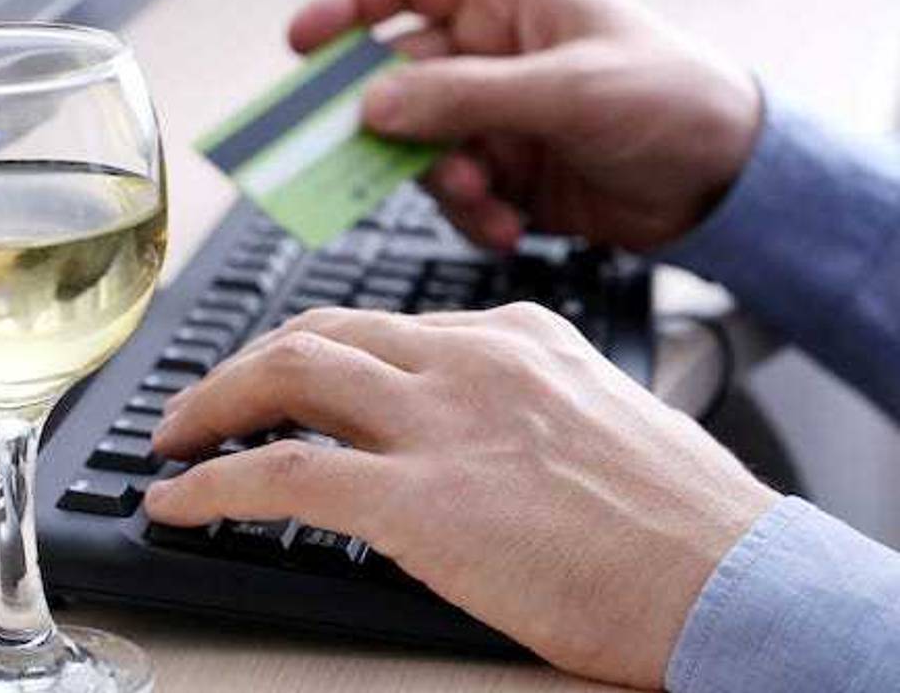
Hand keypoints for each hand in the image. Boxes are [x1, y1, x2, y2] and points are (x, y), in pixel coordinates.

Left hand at [144, 306, 777, 688]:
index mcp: (514, 338)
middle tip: (202, 402)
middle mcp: (469, 360)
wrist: (731, 580)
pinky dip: (212, 484)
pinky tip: (177, 502)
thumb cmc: (680, 519)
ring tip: (174, 438)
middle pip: (320, 332)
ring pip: (288, 376)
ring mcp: (439, 422)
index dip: (313, 350)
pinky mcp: (416, 498)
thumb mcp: (596, 420)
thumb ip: (519, 405)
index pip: (383, 325)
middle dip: (245, 365)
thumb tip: (462, 435)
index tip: (280, 376)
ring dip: (212, 405)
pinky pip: (279, 474)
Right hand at [289, 0, 762, 250]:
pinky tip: (507, 225)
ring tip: (480, 197)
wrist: (725, 185)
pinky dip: (472, 216)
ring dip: (440, 182)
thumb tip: (375, 105)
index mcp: (511, 4)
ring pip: (421, 149)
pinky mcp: (506, 176)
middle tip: (347, 154)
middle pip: (400, 79)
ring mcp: (496, 120)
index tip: (303, 45)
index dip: (350, 10)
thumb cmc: (673, 100)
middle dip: (381, 123)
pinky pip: (456, 196)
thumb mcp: (566, 90)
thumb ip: (464, 97)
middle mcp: (494, 58)